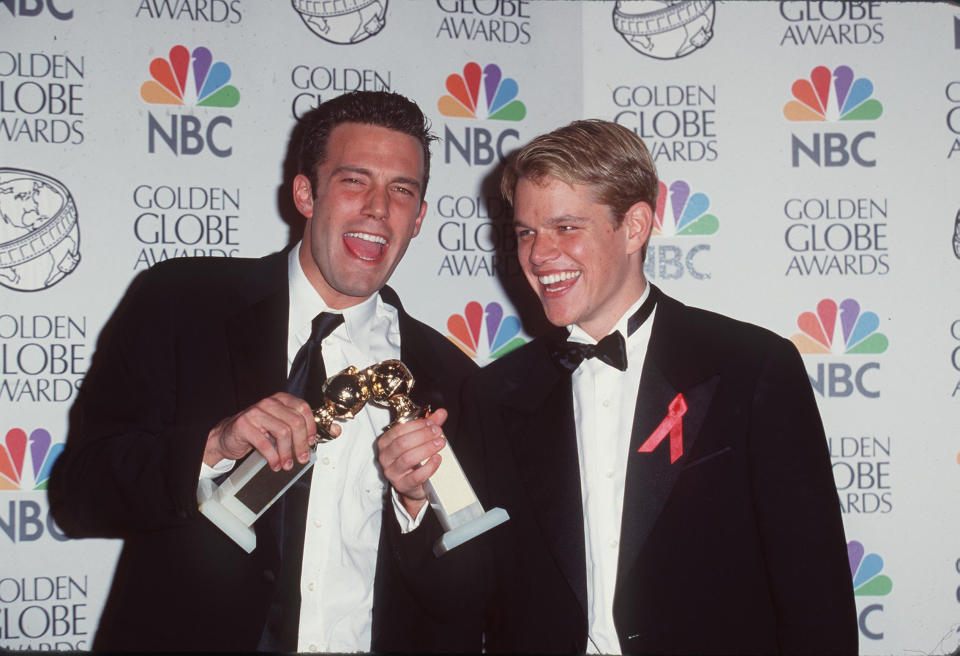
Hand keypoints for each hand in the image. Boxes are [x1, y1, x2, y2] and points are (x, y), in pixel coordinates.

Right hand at [203, 392, 340, 470]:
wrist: (228, 436)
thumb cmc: (259, 432)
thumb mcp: (282, 427)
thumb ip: (305, 428)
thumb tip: (335, 431)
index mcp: (281, 400)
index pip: (303, 408)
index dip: (311, 427)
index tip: (312, 443)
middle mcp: (269, 403)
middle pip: (295, 422)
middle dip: (302, 444)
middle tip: (302, 459)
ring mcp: (256, 412)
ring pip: (282, 432)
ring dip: (287, 452)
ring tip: (287, 464)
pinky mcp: (244, 425)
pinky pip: (264, 443)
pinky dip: (273, 457)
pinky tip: (275, 464)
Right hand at [377, 408, 447, 515]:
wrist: (412, 485)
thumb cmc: (413, 460)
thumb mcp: (419, 440)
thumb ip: (429, 425)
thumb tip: (441, 413)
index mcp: (386, 442)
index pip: (398, 429)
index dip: (417, 425)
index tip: (432, 423)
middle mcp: (385, 457)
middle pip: (402, 443)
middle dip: (423, 435)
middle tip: (439, 432)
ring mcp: (392, 472)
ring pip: (408, 458)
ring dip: (427, 449)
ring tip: (441, 443)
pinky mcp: (402, 485)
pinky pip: (416, 476)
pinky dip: (429, 467)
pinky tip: (438, 459)